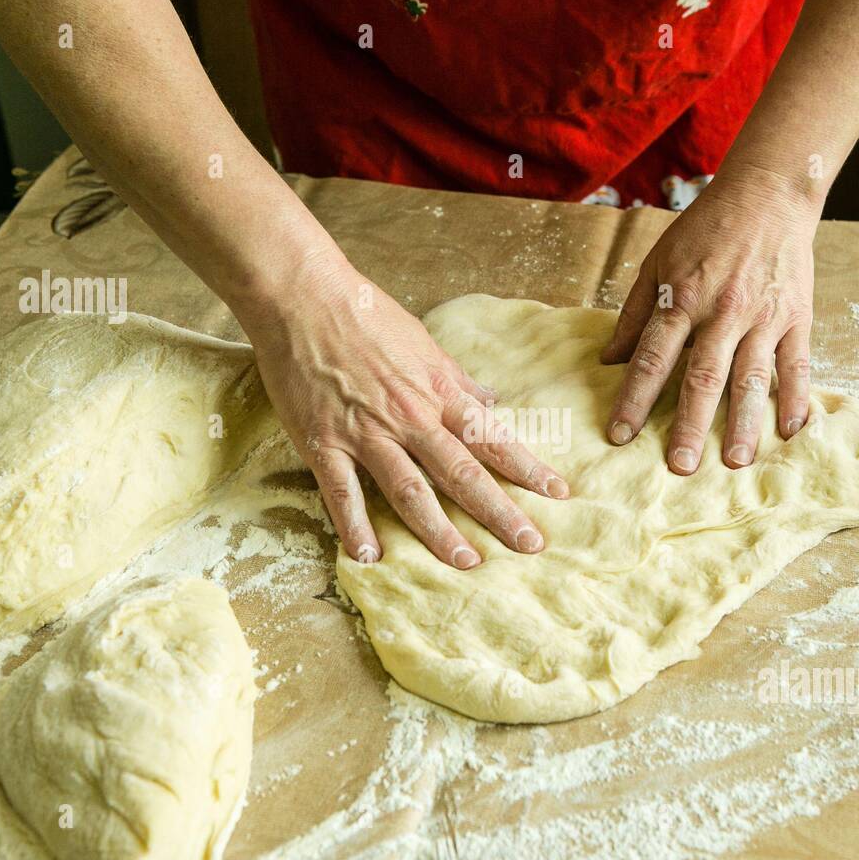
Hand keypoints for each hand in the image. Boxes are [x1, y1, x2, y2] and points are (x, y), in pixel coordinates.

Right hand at [239, 256, 569, 568]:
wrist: (301, 296)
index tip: (557, 494)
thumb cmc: (363, 313)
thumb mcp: (423, 341)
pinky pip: (343, 493)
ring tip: (466, 563)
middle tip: (529, 545)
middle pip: (462, 472)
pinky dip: (356, 526)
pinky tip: (370, 556)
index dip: (527, 468)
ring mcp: (366, 433)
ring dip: (440, 531)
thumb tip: (490, 400)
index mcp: (437, 391)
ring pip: (411, 491)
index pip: (492, 437)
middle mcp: (409, 416)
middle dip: (499, 512)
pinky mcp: (323, 442)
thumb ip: (456, 379)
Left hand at [601, 167, 819, 472]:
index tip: (621, 435)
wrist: (767, 195)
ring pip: (751, 378)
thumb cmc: (705, 230)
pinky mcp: (797, 317)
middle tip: (680, 466)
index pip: (652, 358)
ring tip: (735, 461)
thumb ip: (634, 313)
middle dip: (690, 425)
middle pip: (702, 377)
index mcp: (682, 299)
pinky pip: (797, 365)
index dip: (634, 398)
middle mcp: (722, 311)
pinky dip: (795, 398)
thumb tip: (609, 359)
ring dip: (742, 423)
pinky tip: (789, 431)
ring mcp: (763, 317)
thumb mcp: (657, 262)